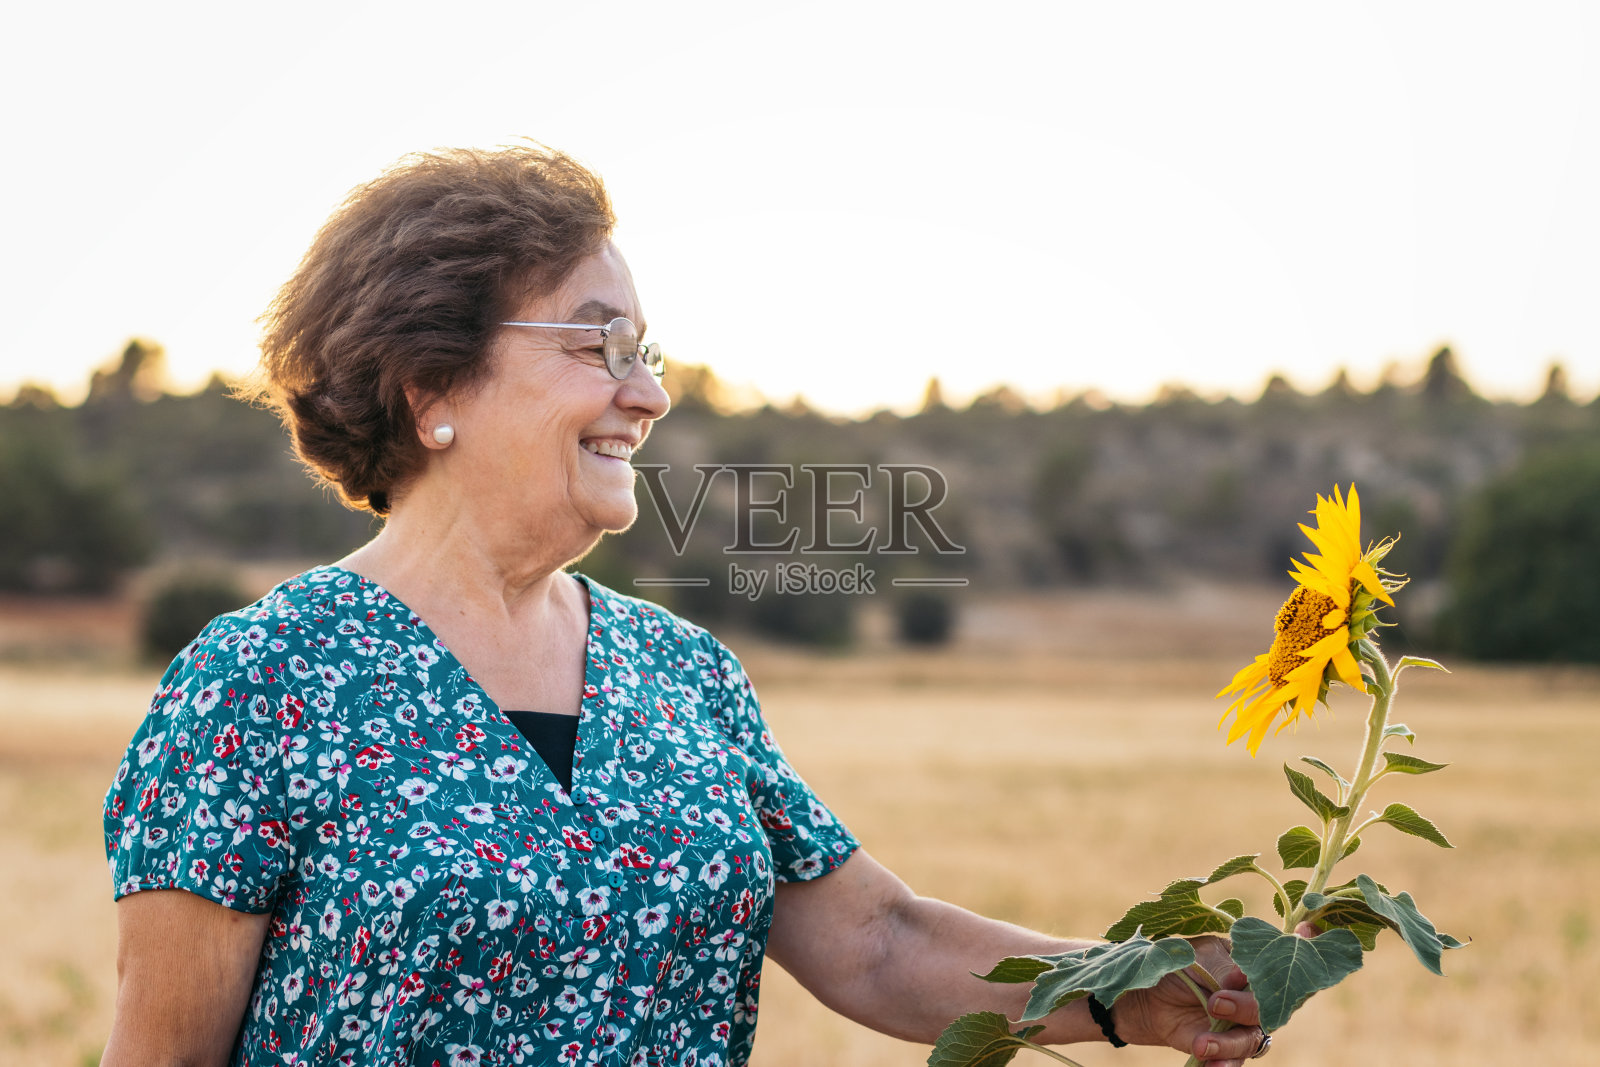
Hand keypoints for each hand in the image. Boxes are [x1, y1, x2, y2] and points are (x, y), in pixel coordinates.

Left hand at [1110, 934, 1262, 1064]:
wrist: (1147, 997)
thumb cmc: (1175, 968)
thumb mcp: (1195, 959)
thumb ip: (1220, 969)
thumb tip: (1242, 976)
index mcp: (1247, 968)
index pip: (1265, 976)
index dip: (1257, 980)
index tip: (1235, 978)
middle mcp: (1250, 1001)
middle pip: (1263, 1011)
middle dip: (1244, 1009)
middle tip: (1214, 1005)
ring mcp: (1239, 1027)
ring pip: (1249, 1041)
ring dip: (1228, 1046)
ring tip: (1202, 1045)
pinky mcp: (1223, 1049)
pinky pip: (1231, 1062)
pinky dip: (1224, 1065)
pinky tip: (1212, 1066)